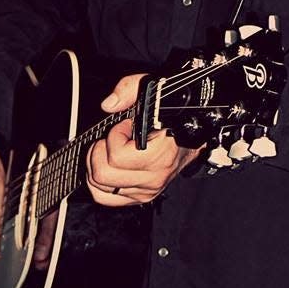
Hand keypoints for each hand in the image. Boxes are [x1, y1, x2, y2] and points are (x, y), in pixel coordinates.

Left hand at [86, 74, 202, 206]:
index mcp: (159, 154)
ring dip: (97, 166)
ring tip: (109, 150)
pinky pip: (105, 198)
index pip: (118, 157)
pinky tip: (108, 165)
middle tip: (111, 138)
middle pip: (103, 175)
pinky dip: (99, 182)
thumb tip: (109, 104)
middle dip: (99, 152)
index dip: (114, 136)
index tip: (125, 125)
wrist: (191, 140)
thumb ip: (129, 89)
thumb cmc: (172, 116)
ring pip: (100, 189)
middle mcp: (153, 177)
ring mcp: (146, 191)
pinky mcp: (140, 198)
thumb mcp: (153, 91)